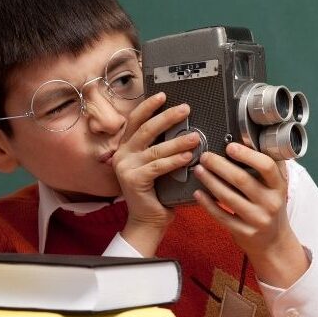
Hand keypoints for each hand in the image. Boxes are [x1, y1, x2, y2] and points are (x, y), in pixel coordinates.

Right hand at [113, 92, 201, 254]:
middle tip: (185, 109)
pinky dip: (174, 160)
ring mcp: (125, 167)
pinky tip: (187, 157)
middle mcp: (122, 155)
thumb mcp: (159, 165)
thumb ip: (163, 148)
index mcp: (127, 148)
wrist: (148, 220)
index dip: (148, 107)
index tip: (163, 96)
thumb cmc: (158, 193)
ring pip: (155, 148)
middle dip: (167, 117)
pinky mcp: (133, 180)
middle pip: (145, 129)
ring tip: (195, 137)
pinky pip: (157, 166)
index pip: (136, 121)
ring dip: (177, 141)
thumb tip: (185, 129)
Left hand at [193, 143, 308, 286]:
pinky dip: (207, 204)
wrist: (274, 242)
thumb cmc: (270, 208)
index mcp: (279, 187)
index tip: (230, 146)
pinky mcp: (243, 232)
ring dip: (210, 181)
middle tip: (205, 156)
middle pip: (242, 180)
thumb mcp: (276, 188)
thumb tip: (250, 141)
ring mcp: (257, 219)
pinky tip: (198, 193)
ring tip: (199, 170)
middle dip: (219, 165)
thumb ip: (267, 169)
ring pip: (228, 197)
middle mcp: (270, 203)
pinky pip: (221, 216)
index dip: (248, 155)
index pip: (267, 167)